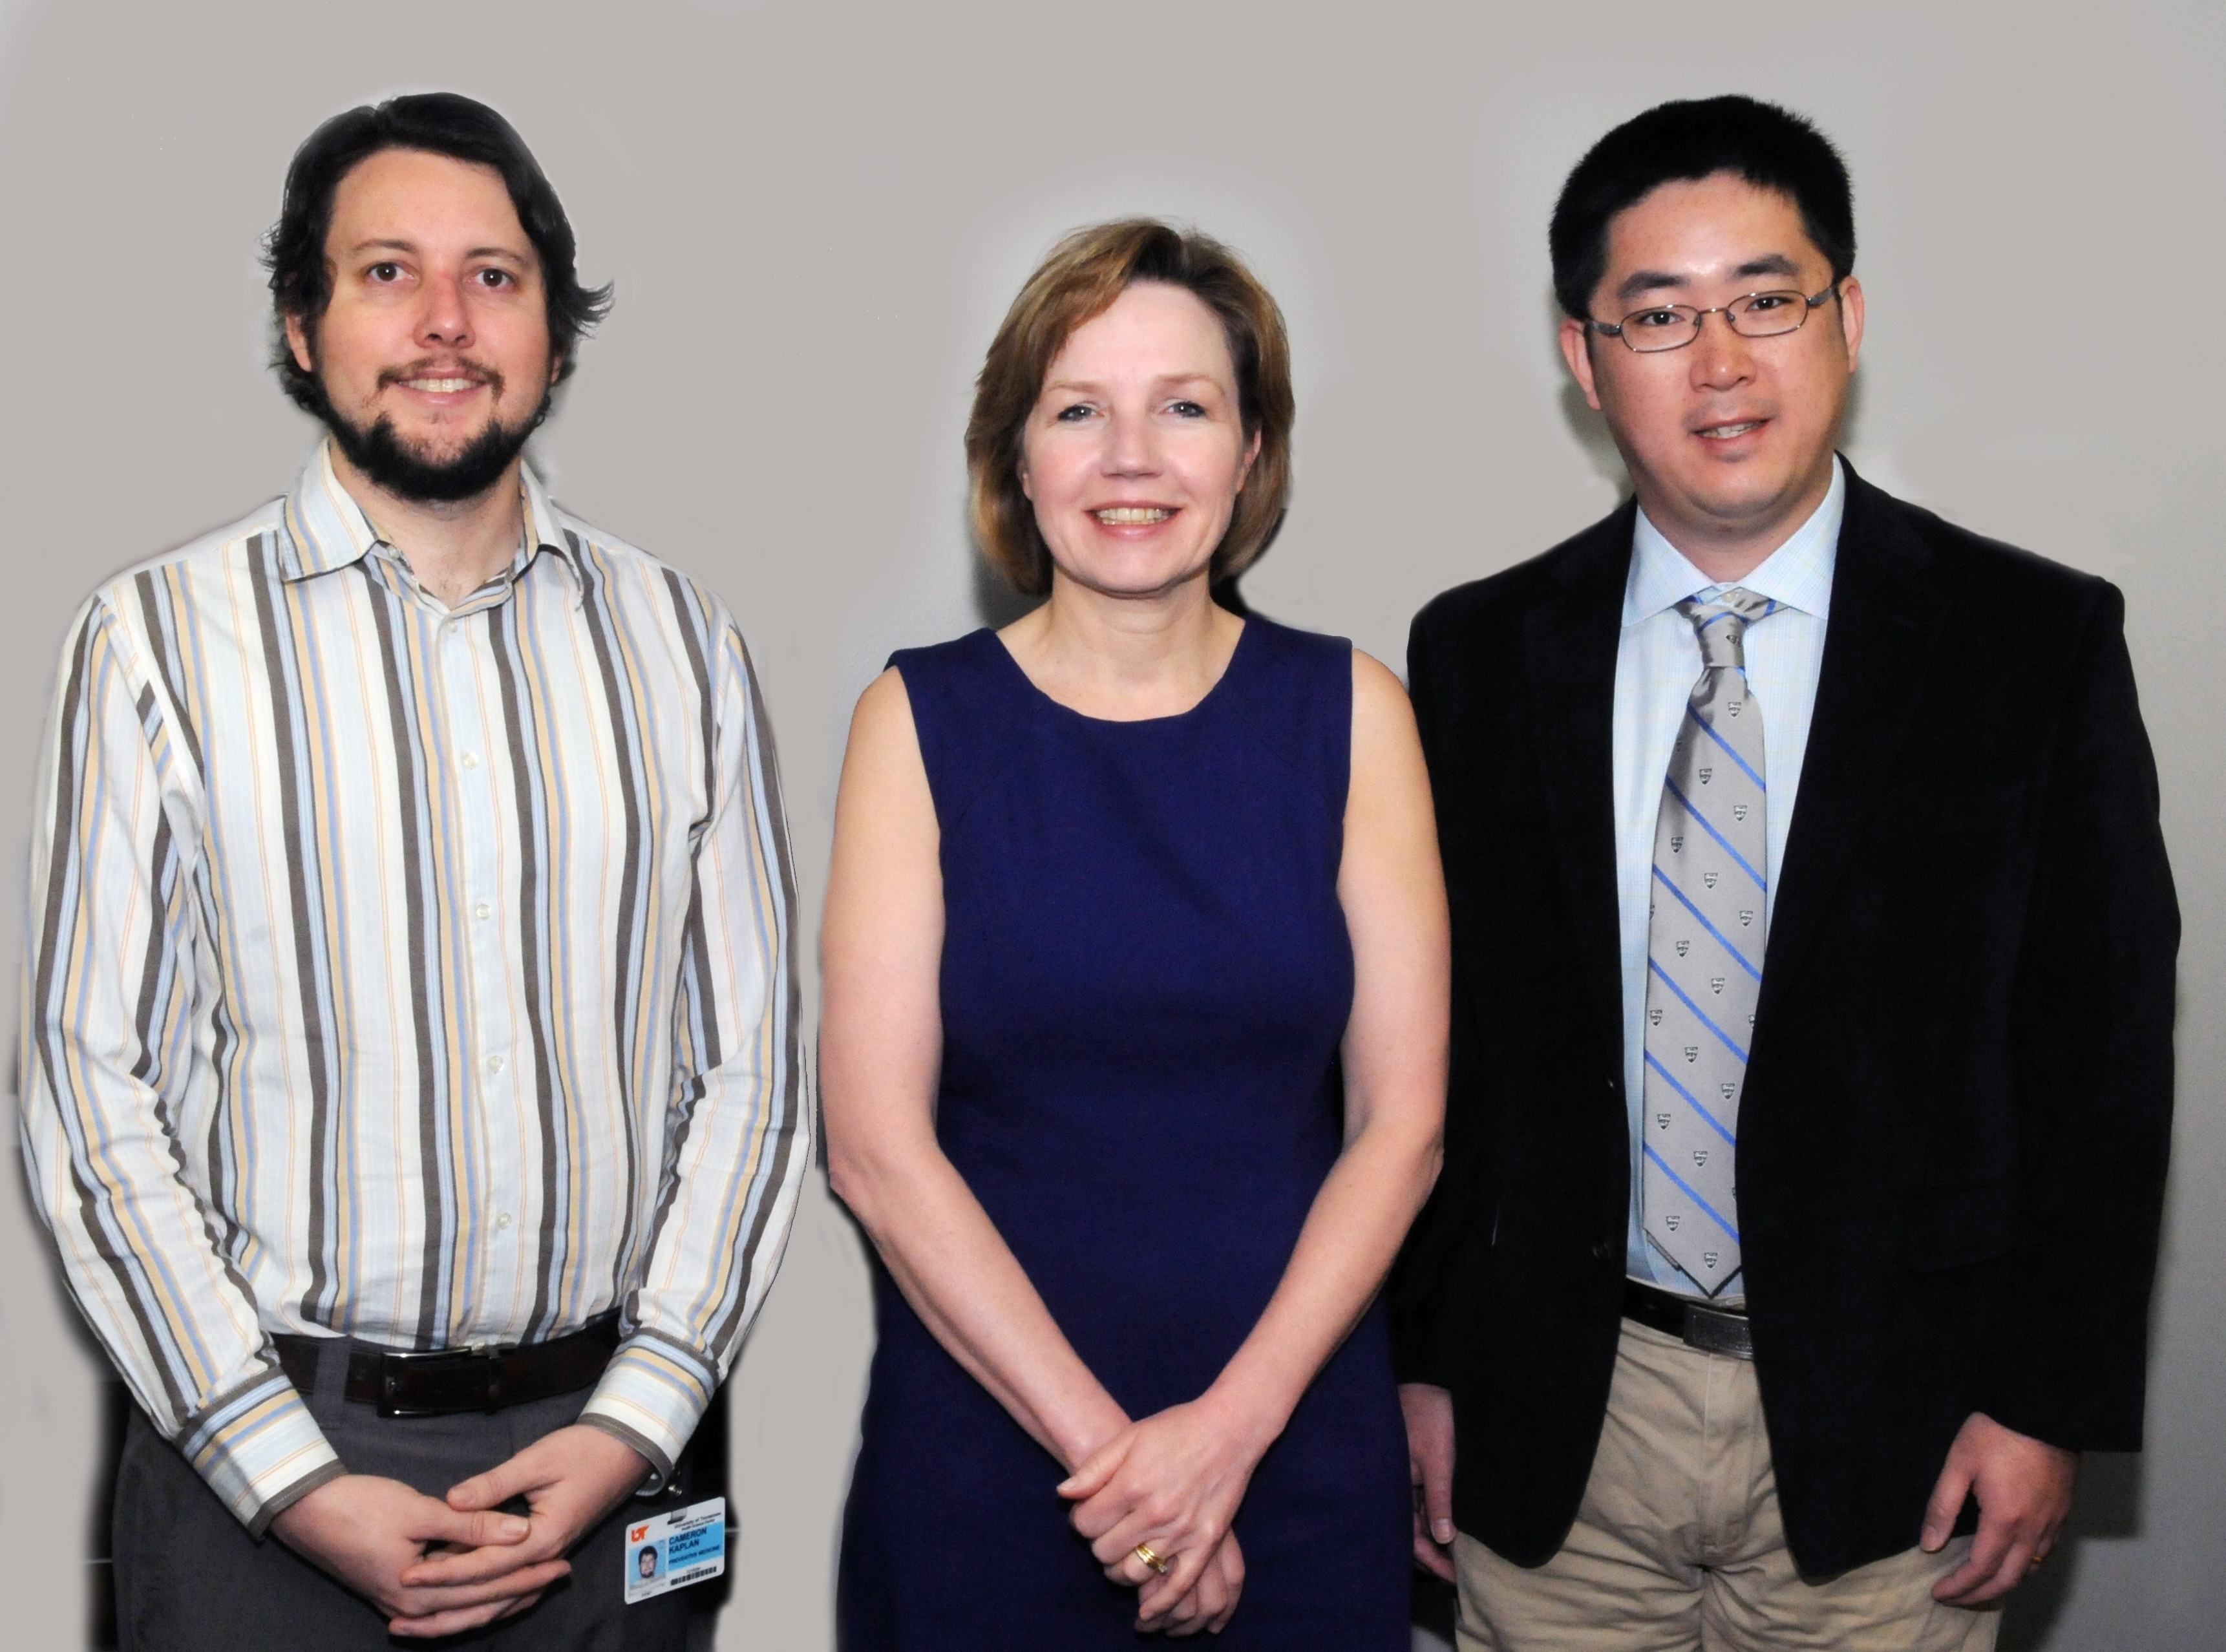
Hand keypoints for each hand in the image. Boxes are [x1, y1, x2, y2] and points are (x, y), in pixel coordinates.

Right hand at [270, 1472, 561, 1635]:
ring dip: (498, 1599)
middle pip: (478, 1603)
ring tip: (535, 1585)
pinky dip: (470, 1597)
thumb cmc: (360, 1507)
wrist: (306, 1511)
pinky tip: (488, 1591)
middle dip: (522, 1590)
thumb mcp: (420, 1512)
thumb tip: (520, 1532)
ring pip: (461, 1607)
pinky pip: (443, 1602)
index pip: (486, 1586)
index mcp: (418, 1591)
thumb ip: (471, 1526)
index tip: (562, 1562)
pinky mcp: (393, 1590)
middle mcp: (410, 1607)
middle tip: (561, 1574)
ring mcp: (399, 1603)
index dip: (527, 1574)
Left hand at [393, 1424, 651, 1637]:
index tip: (408, 1573)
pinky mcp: (548, 1550)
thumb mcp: (537, 1460)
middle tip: (400, 1602)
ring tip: (421, 1616)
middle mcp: (545, 1556)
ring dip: (462, 1609)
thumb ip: (494, 1484)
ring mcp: (549, 1557)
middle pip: (490, 1591)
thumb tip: (452, 1501)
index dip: (444, 1570)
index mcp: (542, 1537)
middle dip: (444, 1598)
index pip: (484, 1564)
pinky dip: (488, 1600)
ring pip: (502, 1599)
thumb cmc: (584, 1450)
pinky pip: (514, 1588)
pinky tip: (465, 1603)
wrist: (626, 1450)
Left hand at [1059, 1397, 1269, 1632]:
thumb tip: (1063, 1495)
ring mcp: (1181, 1532)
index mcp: (1132, 1484)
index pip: (1086, 1524)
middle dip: (1098, 1544)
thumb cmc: (1175, 1429)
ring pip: (1134, 1573)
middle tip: (1106, 1531)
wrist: (1229, 1430)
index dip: (1081, 1521)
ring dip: (1119, 1571)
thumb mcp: (1129, 1437)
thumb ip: (1094, 1468)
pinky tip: (1146, 1614)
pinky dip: (1160, 1605)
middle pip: (1105, 1551)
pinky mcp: (1204, 1544)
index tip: (1089, 1513)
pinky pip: (1179, 1585)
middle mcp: (1155, 1512)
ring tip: (1121, 1557)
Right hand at [1400, 1382, 1456, 1580]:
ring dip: (1436, 1536)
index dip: (1430, 1559)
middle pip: (1412, 1530)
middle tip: (1459, 1575)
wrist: (1430, 1379)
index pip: (1409, 1534)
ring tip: (1459, 1556)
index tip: (1452, 1578)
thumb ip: (1439, 1499)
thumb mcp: (1439, 1459)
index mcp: (1394, 1484)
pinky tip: (1452, 1527)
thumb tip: (1443, 1538)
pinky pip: (1424, 1501)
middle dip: (1433, 1554)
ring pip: (1419, 1518)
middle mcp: (1397, 1485)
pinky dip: (1437, 1517)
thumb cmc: (1431, 1416)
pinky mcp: (1416, 1469)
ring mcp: (1407, 1477)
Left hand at [1921, 1411, 2077, 1605]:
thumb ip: (1942, 1506)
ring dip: (2003, 1584)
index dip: (1959, 1587)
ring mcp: (2053, 1523)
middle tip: (1955, 1598)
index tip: (1938, 1593)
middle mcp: (2034, 1529)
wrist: (2043, 1409)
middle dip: (1979, 1595)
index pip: (1980, 1570)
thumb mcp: (1959, 1463)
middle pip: (2008, 1580)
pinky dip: (2025, 1567)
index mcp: (2005, 1520)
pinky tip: (2010, 1561)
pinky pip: (2045, 1553)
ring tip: (1978, 1585)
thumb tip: (1930, 1544)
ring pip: (2030, 1570)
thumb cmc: (1996, 1431)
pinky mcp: (2064, 1513)